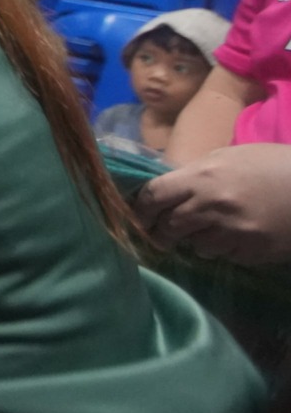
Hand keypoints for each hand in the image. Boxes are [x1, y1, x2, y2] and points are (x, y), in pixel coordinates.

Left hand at [137, 144, 290, 262]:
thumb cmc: (272, 164)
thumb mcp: (229, 157)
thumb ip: (195, 173)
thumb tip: (168, 188)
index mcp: (202, 177)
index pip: (155, 196)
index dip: (141, 208)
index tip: (139, 215)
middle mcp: (212, 206)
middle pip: (169, 226)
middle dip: (162, 231)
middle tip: (161, 233)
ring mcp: (233, 233)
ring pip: (196, 246)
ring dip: (196, 240)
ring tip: (210, 229)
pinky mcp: (253, 252)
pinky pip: (225, 256)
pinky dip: (224, 249)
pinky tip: (237, 235)